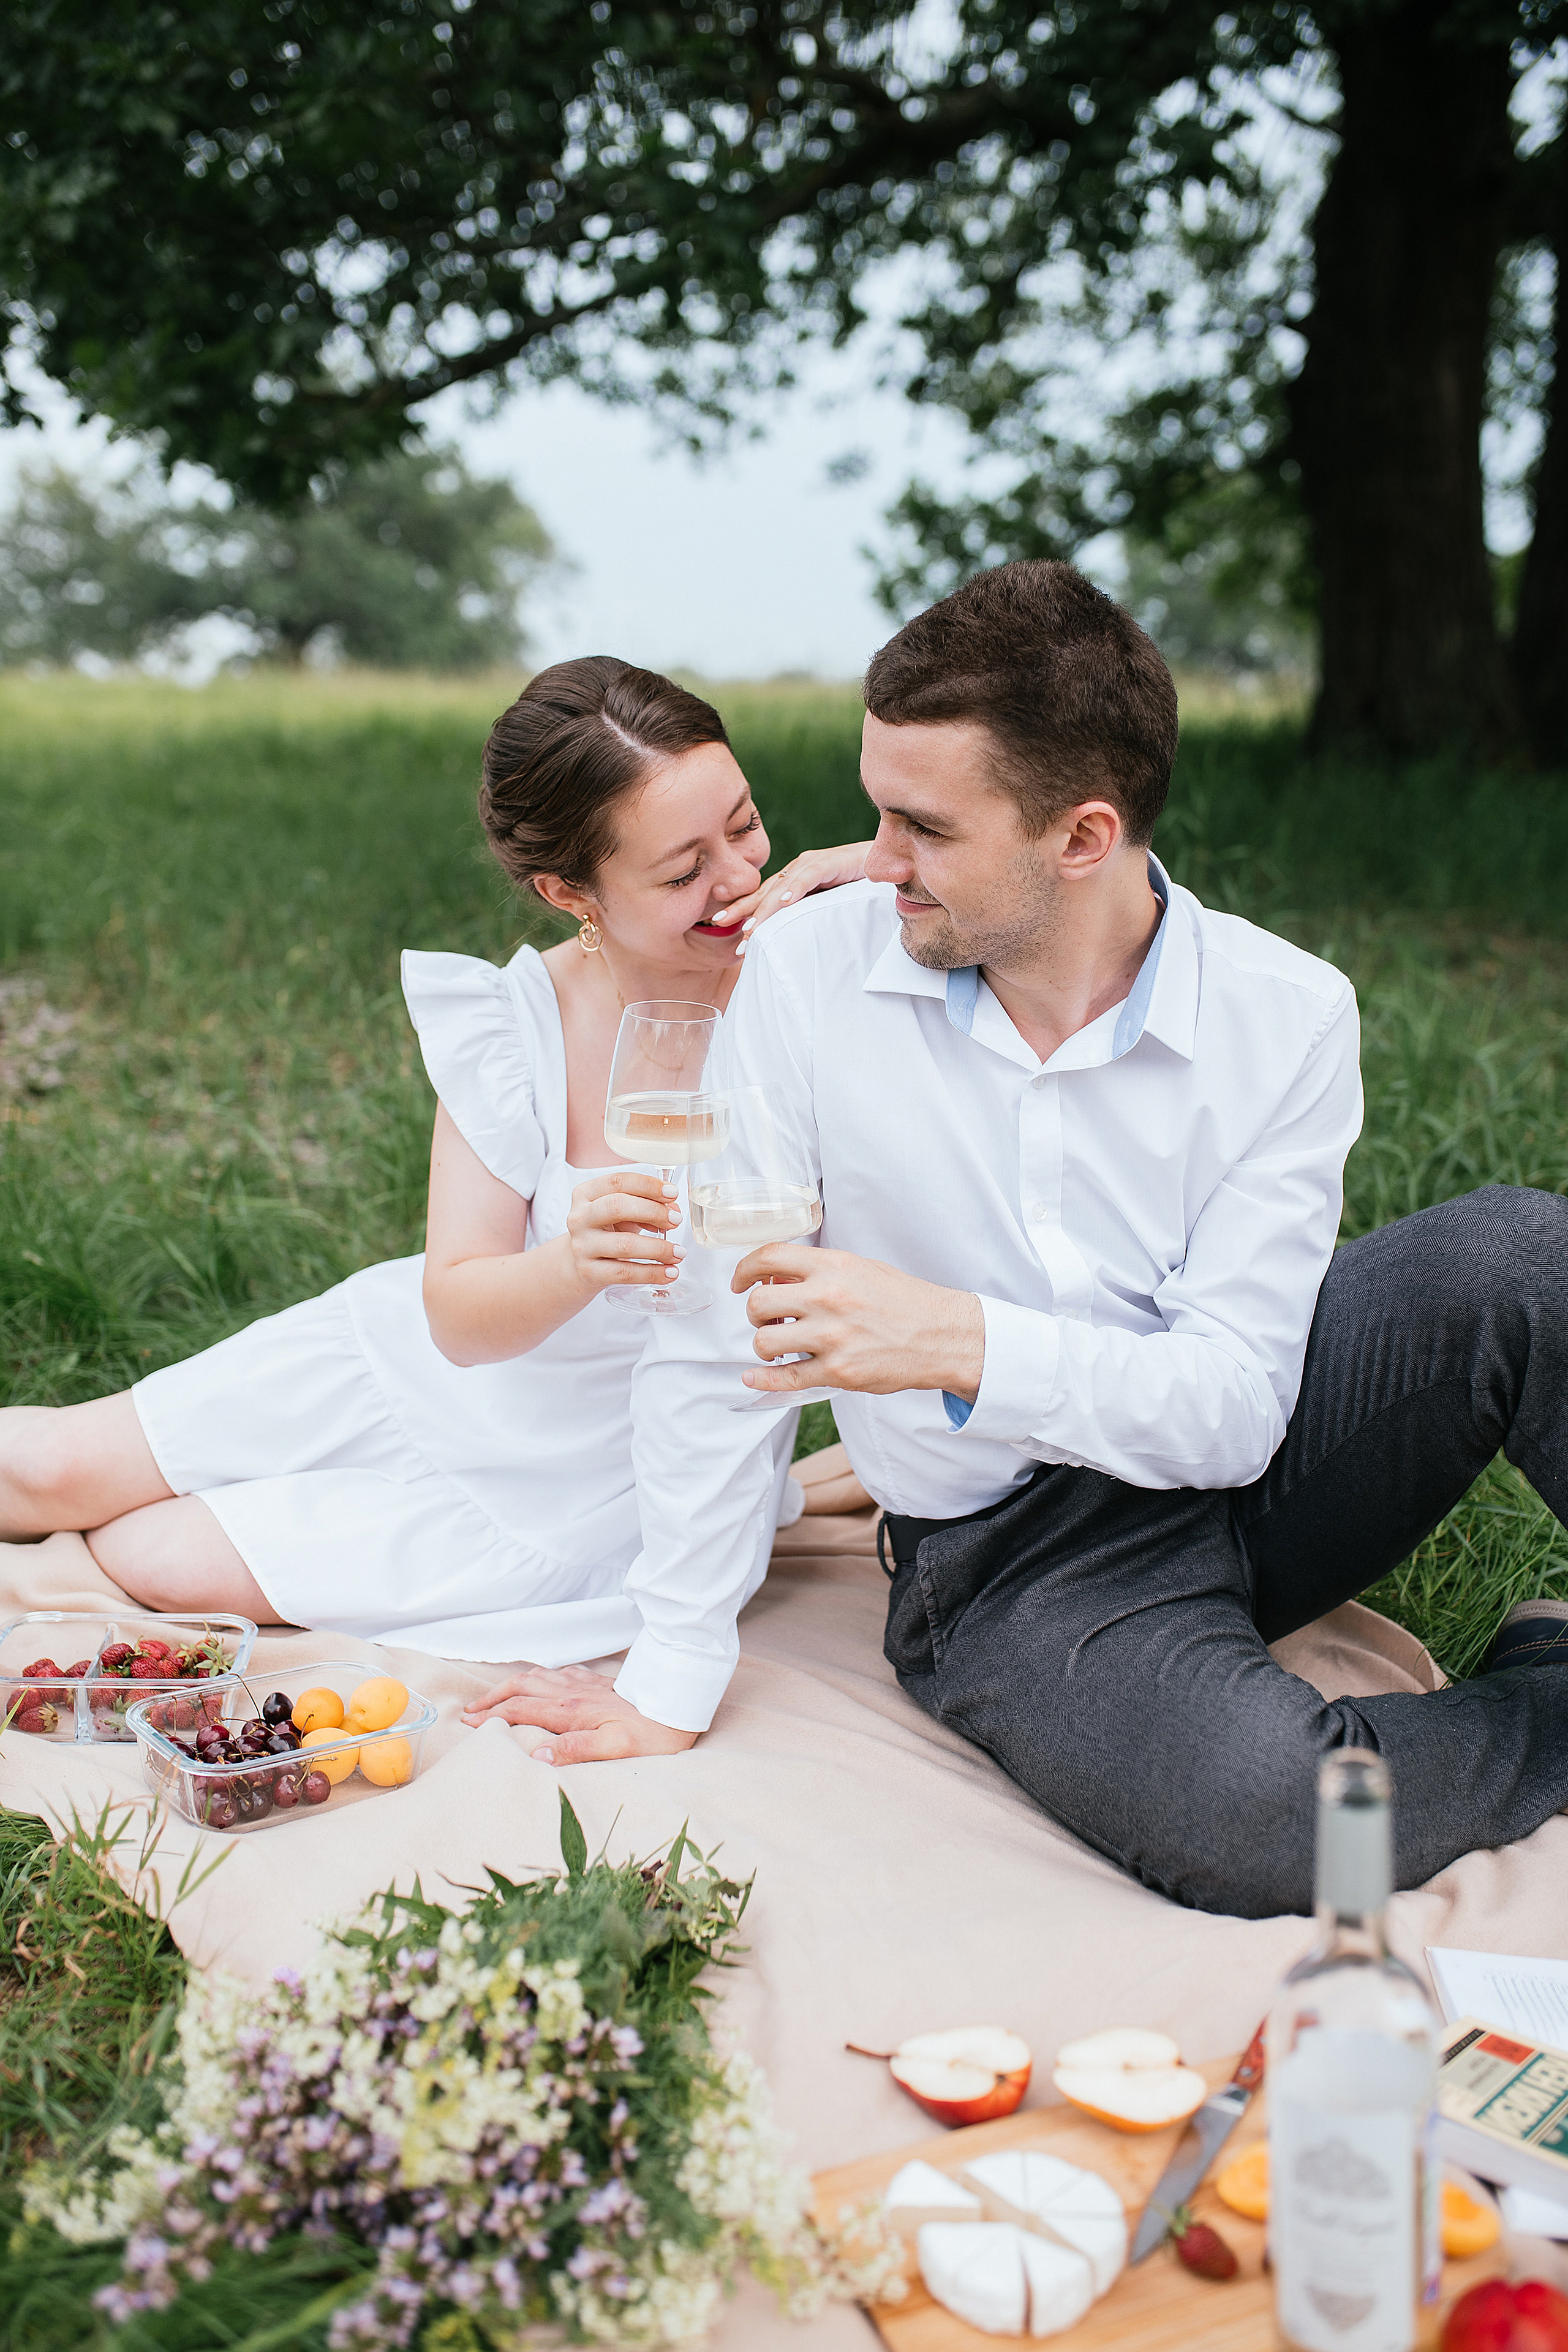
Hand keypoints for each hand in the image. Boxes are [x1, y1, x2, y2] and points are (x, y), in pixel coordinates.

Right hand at [460, 1663, 697, 1762]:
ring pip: (537, 1676)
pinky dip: (540, 1676)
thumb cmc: (653, 1732)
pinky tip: (542, 1681)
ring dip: (511, 1684)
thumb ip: (576, 1749)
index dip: (492, 1716)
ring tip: (496, 1695)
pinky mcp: (598, 1681)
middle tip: (470, 1710)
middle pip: (521, 1687)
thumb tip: (538, 1755)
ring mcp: (584, 1683)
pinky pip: (559, 1672)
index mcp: (571, 1711)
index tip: (468, 1724)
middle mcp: (572, 1692)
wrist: (679, 1703)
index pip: (520, 1710)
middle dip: (493, 1698)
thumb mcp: (617, 1749)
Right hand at [565, 1169, 682, 1294]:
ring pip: (625, 1244)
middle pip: (617, 1207)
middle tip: (676, 1220)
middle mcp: (579, 1217)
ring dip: (658, 1248)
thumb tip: (673, 1210)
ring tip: (678, 1252)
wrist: (582, 1262)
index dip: (648, 1186)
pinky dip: (652, 1273)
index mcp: (586, 1194)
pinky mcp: (588, 1272)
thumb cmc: (607, 1231)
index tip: (672, 1193)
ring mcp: (581, 1246)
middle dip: (653, 1212)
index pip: (617, 1182)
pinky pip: (625, 1273)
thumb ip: (646, 1205)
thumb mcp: (622, 1212)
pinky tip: (669, 1272)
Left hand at [706, 842, 874, 950]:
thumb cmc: (860, 888)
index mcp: (795, 879)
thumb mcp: (827, 906)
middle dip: (742, 909)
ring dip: (764, 909)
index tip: (720, 927)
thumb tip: (787, 941)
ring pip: (783, 887)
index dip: (742, 910)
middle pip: (765, 891)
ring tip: (749, 928)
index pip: (763, 896)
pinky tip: (784, 902)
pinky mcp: (833, 862)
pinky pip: (810, 876)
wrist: (893, 864)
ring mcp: (815, 863)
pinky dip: (796, 889)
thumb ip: (808, 916)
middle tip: (719, 925)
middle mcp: (800, 868)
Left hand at [733, 1245, 985, 1399]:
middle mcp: (829, 1298)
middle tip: (768, 1319)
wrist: (942, 1335)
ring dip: (763, 1345)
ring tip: (779, 1344)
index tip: (740, 1282)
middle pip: (759, 1304)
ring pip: (765, 1342)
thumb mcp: (861, 1269)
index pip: (769, 1257)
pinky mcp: (838, 1372)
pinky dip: (762, 1379)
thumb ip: (819, 1271)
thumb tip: (775, 1280)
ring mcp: (832, 1337)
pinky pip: (785, 1378)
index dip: (744, 1270)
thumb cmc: (904, 1301)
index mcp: (833, 1267)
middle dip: (755, 1314)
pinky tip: (754, 1377)